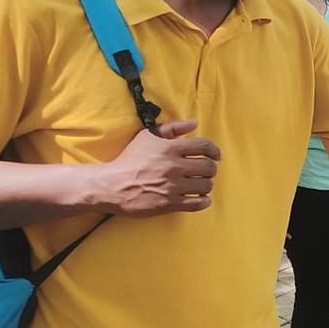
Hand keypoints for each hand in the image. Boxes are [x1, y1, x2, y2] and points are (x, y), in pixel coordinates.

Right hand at [96, 120, 221, 215]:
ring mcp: (172, 187)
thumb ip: (172, 128)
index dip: (215, 151)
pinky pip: (197, 203)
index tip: (216, 156)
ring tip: (199, 184)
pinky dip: (203, 201)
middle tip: (204, 171)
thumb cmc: (129, 159)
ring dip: (206, 185)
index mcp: (170, 148)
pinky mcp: (169, 204)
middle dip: (210, 169)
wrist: (111, 185)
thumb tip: (194, 123)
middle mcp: (174, 167)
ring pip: (205, 185)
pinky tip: (199, 198)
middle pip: (209, 167)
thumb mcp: (147, 137)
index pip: (205, 146)